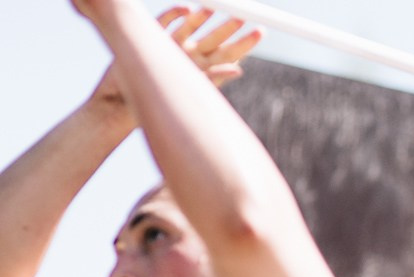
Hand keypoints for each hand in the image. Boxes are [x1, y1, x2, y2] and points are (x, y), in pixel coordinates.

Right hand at [89, 7, 261, 107]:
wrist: (127, 104)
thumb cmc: (162, 102)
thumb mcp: (192, 89)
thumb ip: (214, 77)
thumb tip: (239, 69)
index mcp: (204, 69)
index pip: (229, 53)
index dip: (244, 42)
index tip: (261, 31)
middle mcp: (190, 55)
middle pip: (215, 37)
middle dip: (230, 26)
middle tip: (246, 15)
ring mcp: (172, 46)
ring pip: (191, 27)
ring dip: (203, 16)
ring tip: (215, 7)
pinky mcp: (152, 40)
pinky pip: (165, 23)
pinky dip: (176, 15)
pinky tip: (188, 9)